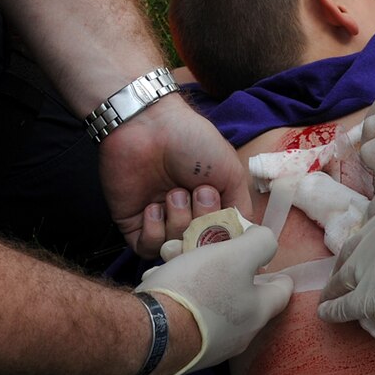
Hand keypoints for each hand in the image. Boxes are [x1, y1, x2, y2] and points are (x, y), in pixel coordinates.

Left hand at [102, 94, 253, 256]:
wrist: (150, 126)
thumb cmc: (193, 141)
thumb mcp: (231, 172)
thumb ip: (240, 209)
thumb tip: (242, 237)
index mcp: (210, 207)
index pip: (220, 239)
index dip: (222, 231)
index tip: (220, 206)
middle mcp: (186, 217)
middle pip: (198, 247)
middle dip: (201, 223)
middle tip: (198, 192)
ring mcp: (160, 222)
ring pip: (174, 249)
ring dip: (178, 221)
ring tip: (174, 193)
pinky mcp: (133, 224)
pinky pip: (146, 248)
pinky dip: (154, 232)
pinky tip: (153, 207)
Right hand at [140, 224, 292, 374]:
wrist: (150, 333)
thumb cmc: (198, 290)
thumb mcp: (236, 255)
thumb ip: (261, 243)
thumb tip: (264, 240)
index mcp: (258, 312)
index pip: (282, 290)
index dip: (276, 269)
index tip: (263, 256)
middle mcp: (239, 333)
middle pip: (239, 290)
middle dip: (219, 262)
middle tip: (202, 246)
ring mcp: (210, 345)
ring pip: (207, 298)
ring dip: (192, 274)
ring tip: (171, 258)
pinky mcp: (183, 349)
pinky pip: (184, 314)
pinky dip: (174, 294)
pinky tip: (157, 281)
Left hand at [317, 194, 374, 336]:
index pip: (372, 230)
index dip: (363, 247)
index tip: (360, 256)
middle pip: (351, 253)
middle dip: (343, 268)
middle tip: (339, 279)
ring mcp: (370, 266)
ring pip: (343, 281)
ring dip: (335, 291)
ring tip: (329, 301)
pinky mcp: (371, 296)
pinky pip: (344, 306)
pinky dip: (333, 311)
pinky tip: (326, 315)